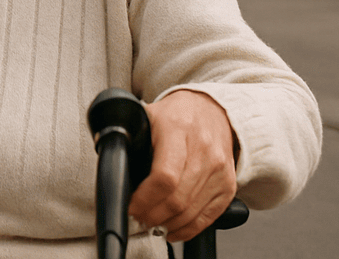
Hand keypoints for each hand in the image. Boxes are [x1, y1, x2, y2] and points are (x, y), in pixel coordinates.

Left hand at [131, 90, 237, 240]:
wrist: (213, 110)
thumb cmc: (177, 115)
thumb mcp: (149, 115)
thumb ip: (131, 137)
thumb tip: (111, 160)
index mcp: (178, 129)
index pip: (164, 176)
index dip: (145, 198)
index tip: (132, 205)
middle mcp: (203, 150)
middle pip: (177, 198)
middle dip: (153, 215)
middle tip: (138, 216)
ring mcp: (218, 169)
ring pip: (191, 211)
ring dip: (167, 224)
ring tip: (152, 222)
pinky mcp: (228, 185)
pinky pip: (208, 216)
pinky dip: (188, 228)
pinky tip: (173, 228)